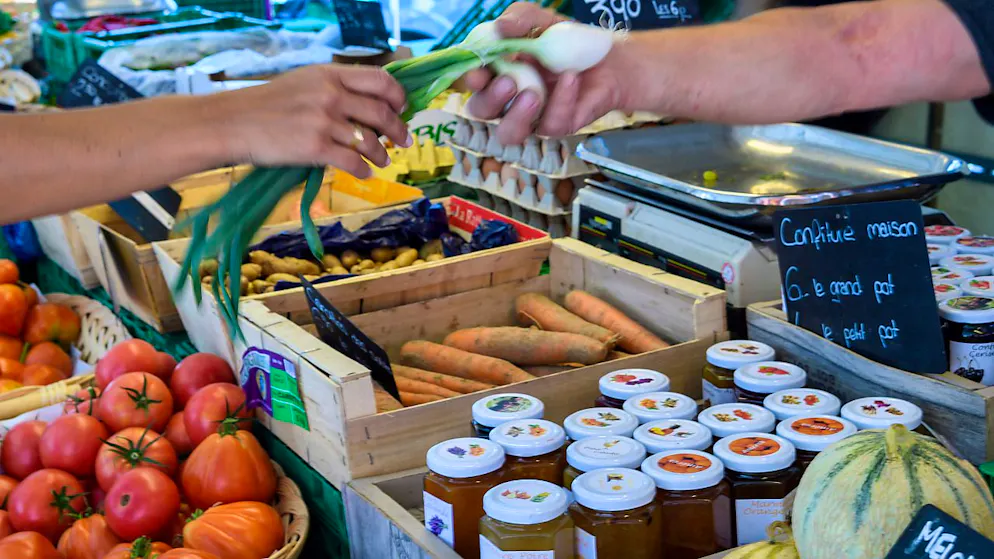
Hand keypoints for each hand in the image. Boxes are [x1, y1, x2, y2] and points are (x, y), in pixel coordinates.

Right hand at [216, 64, 410, 177]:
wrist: (234, 123)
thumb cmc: (268, 104)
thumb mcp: (304, 82)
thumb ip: (335, 87)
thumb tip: (369, 104)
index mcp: (330, 75)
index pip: (380, 80)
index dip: (397, 96)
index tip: (402, 108)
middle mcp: (331, 95)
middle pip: (381, 113)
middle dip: (398, 130)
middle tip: (404, 141)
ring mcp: (324, 122)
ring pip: (370, 141)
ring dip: (382, 154)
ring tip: (384, 161)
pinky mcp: (316, 148)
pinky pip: (353, 162)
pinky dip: (364, 171)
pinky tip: (366, 174)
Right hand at [463, 3, 631, 144]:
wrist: (607, 57)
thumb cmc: (565, 41)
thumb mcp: (538, 21)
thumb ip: (517, 20)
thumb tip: (499, 28)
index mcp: (494, 72)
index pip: (470, 82)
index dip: (469, 80)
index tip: (478, 72)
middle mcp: (506, 99)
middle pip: (481, 111)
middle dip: (490, 99)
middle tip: (508, 83)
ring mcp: (530, 116)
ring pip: (509, 132)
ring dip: (516, 116)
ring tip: (532, 94)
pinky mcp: (556, 125)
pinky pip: (551, 124)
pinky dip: (561, 99)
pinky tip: (570, 77)